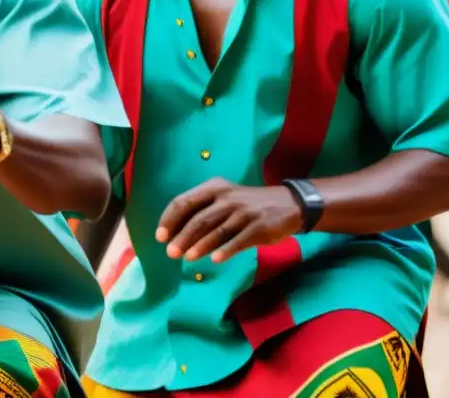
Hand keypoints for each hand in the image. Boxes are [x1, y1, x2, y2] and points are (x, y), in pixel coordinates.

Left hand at [155, 177, 304, 263]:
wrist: (288, 204)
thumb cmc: (248, 205)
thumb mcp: (225, 197)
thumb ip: (203, 210)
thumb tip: (175, 233)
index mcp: (214, 188)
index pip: (184, 201)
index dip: (170, 220)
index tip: (160, 236)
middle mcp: (227, 197)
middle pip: (199, 219)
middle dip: (182, 237)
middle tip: (170, 253)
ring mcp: (244, 212)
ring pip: (217, 230)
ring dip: (200, 246)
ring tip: (187, 258)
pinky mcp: (259, 227)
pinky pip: (239, 240)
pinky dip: (225, 250)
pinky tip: (214, 260)